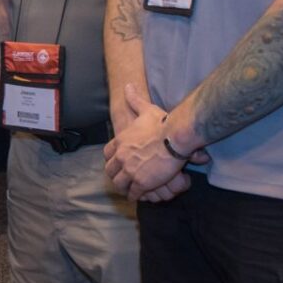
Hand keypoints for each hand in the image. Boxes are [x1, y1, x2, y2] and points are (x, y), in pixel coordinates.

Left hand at [103, 83, 207, 201]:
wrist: (174, 137)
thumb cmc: (162, 123)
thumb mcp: (146, 109)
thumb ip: (134, 99)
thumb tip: (128, 85)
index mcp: (121, 142)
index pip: (107, 153)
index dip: (111, 160)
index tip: (116, 163)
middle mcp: (122, 157)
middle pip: (110, 171)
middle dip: (115, 176)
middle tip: (121, 180)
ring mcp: (130, 170)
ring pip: (119, 184)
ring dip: (123, 187)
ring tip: (128, 191)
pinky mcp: (141, 182)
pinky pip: (133, 193)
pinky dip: (135, 196)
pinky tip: (138, 196)